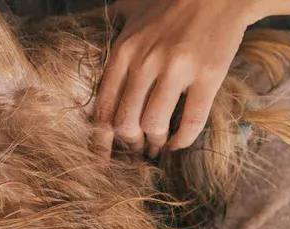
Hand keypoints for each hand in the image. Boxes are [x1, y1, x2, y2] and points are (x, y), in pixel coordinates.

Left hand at [93, 0, 257, 157]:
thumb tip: (81, 41)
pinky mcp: (208, 76)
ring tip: (157, 148)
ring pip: (154, 125)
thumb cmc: (172, 5)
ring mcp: (177, 70)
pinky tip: (178, 144)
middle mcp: (146, 62)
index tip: (105, 153)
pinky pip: (191, 122)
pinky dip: (182, 140)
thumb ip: (112, 39)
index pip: (103, 107)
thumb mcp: (131, 15)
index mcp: (124, 51)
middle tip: (136, 150)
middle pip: (125, 122)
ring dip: (154, 144)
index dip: (102, 138)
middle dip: (129, 145)